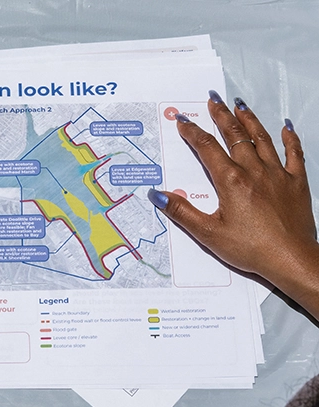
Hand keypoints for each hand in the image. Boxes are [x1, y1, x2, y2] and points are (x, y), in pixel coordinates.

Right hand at [149, 92, 318, 317]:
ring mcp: (278, 174)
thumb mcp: (208, 233)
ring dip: (249, 120)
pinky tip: (285, 127)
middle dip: (222, 116)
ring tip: (240, 105)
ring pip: (262, 139)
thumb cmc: (250, 248)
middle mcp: (254, 171)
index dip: (193, 132)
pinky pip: (294, 153)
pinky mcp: (296, 183)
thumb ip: (181, 211)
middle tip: (213, 100)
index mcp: (231, 181)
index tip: (183, 121)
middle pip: (235, 135)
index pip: (207, 149)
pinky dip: (289, 138)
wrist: (291, 259)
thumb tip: (156, 194)